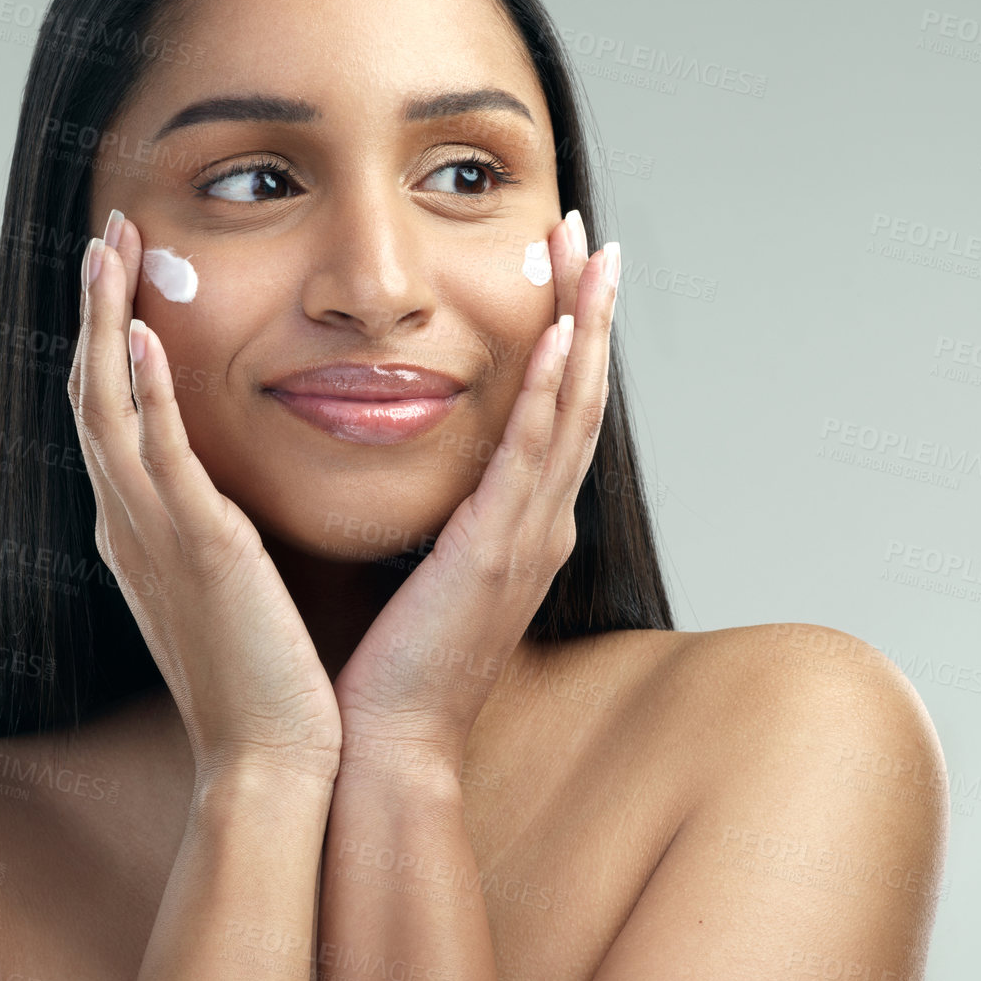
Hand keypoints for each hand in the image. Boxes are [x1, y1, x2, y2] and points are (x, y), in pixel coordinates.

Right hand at [67, 209, 343, 785]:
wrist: (268, 759)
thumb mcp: (225, 588)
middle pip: (94, 393)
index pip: (111, 415)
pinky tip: (145, 339)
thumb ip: (210, 531)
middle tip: (109, 234)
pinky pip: (161, 458)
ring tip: (113, 249)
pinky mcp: (200, 551)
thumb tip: (220, 494)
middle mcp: (131, 524)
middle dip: (97, 309)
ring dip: (108, 324)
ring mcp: (155, 536)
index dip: (109, 341)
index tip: (125, 277)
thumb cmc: (258, 678)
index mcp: (141, 530)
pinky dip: (146, 394)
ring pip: (110, 408)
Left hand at [329, 210, 618, 767]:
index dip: (568, 340)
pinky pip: (530, 457)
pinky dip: (551, 394)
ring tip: (589, 257)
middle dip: (587, 313)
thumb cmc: (399, 664)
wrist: (390, 742)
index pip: (555, 414)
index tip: (562, 275)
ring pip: (570, 412)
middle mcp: (541, 524)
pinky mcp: (495, 551)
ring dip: (583, 329)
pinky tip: (561, 337)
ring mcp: (527, 537)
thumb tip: (434, 481)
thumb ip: (447, 520)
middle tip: (590, 239)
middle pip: (578, 397)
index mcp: (523, 527)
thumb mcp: (432, 575)